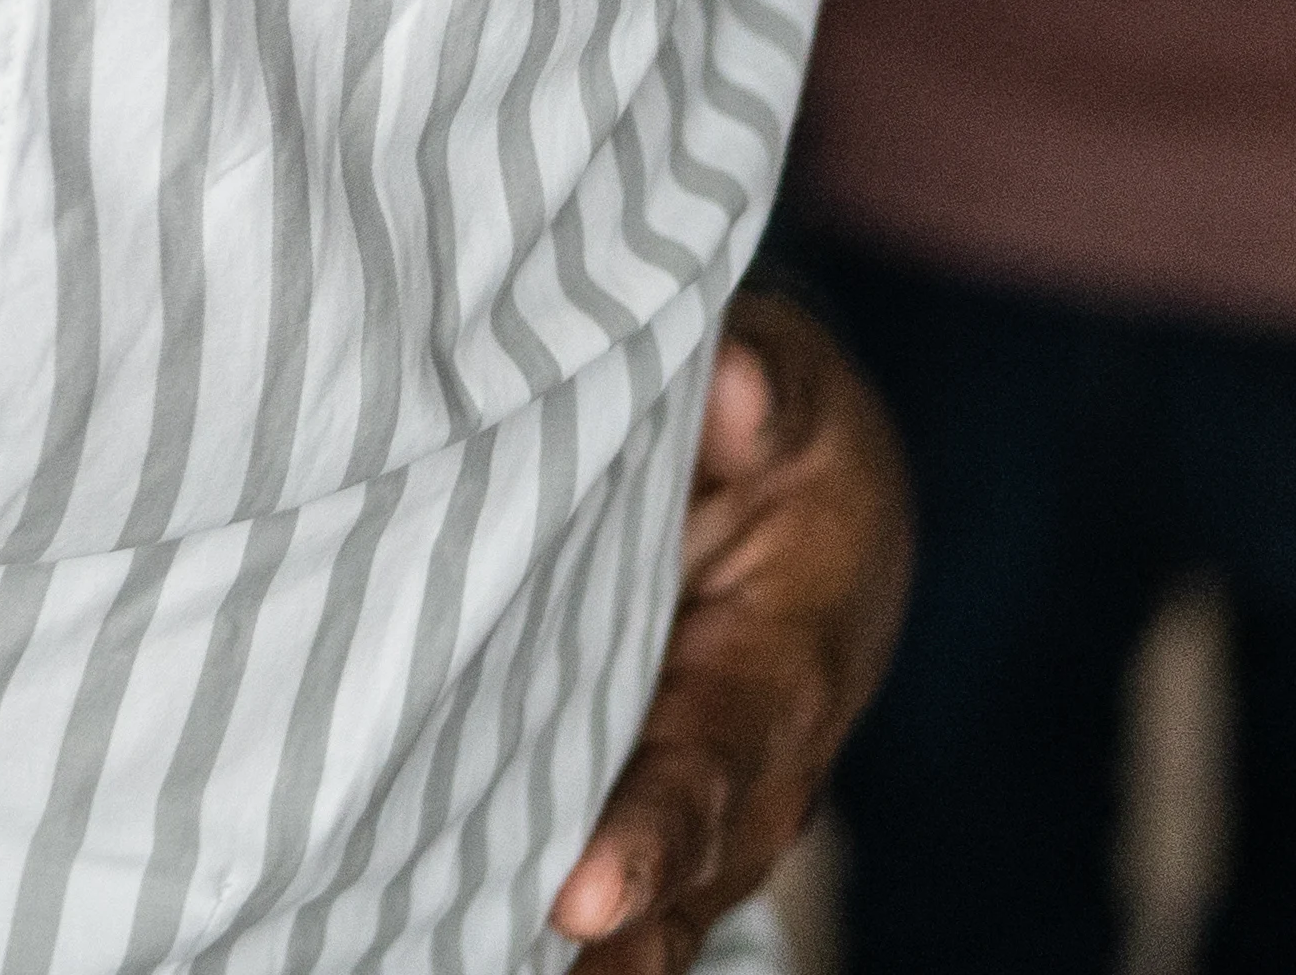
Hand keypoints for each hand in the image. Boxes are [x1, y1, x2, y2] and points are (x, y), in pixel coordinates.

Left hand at [548, 293, 904, 967]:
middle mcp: (770, 753)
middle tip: (536, 964)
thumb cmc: (783, 422)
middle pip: (691, 860)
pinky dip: (594, 943)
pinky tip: (476, 954)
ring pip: (670, 897)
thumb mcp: (787, 379)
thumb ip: (757, 385)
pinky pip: (642, 892)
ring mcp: (728, 796)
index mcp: (795, 653)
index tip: (586, 894)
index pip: (717, 752)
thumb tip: (732, 388)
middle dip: (618, 927)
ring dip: (603, 956)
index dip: (654, 829)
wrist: (820, 483)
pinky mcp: (680, 809)